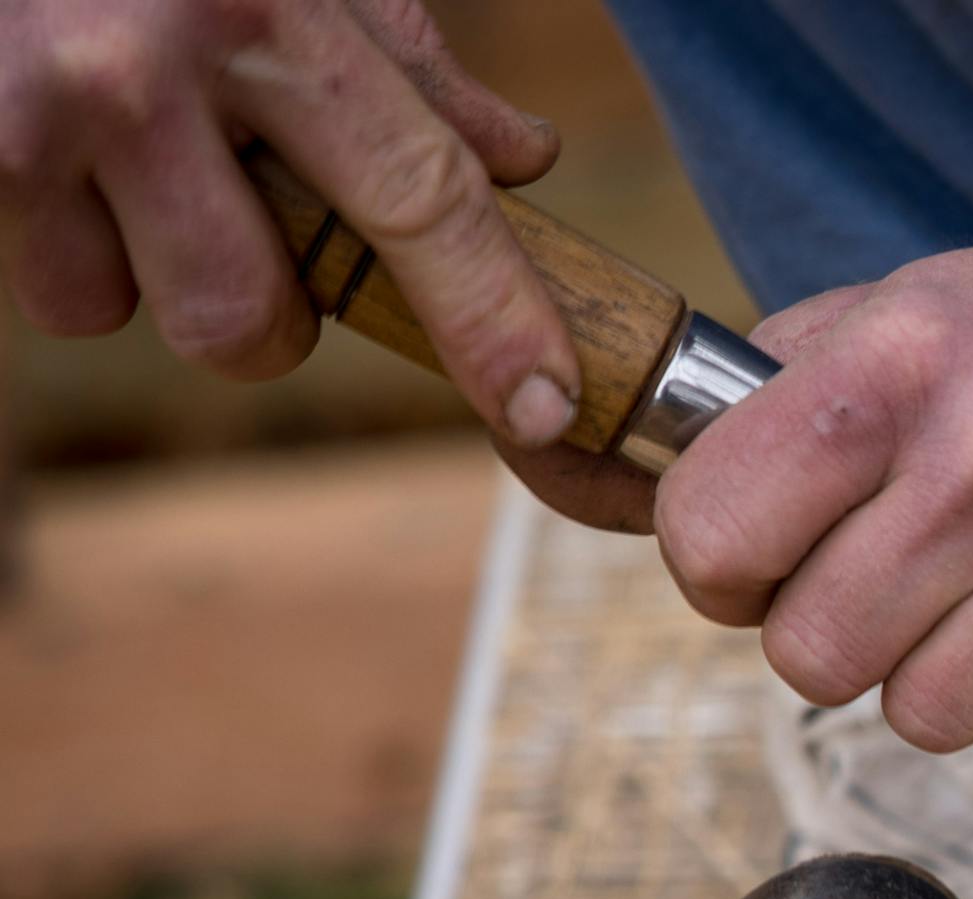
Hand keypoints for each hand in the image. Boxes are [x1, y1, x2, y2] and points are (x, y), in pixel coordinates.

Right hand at [0, 0, 580, 441]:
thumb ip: (407, 67)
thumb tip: (524, 161)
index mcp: (261, 12)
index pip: (417, 199)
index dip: (492, 319)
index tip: (545, 409)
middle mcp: (142, 73)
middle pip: (254, 318)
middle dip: (272, 312)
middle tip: (251, 217)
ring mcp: (34, 121)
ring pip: (145, 316)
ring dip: (164, 279)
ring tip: (146, 169)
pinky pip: (64, 294)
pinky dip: (82, 252)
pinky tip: (75, 157)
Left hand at [652, 198, 972, 790]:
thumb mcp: (917, 308)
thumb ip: (781, 391)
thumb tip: (637, 487)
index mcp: (903, 365)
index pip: (711, 537)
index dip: (726, 568)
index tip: (772, 560)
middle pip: (813, 658)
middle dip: (846, 635)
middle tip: (909, 588)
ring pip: (928, 720)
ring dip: (955, 682)